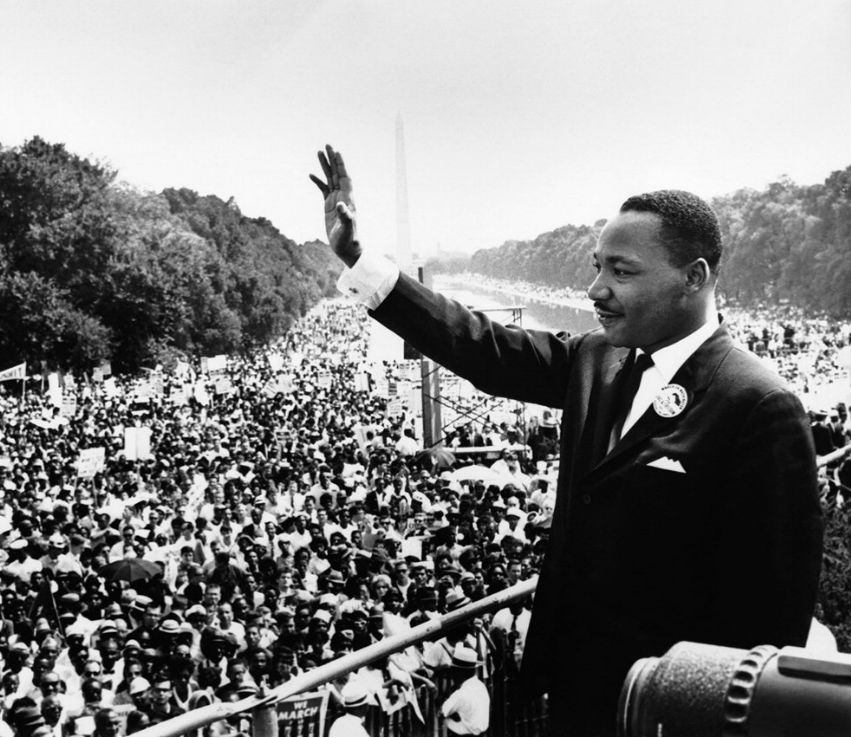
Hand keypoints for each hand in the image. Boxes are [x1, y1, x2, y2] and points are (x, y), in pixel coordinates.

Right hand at [309, 144, 361, 267]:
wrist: (347, 248)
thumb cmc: (349, 239)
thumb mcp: (346, 228)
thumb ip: (345, 216)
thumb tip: (340, 205)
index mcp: (348, 199)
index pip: (344, 177)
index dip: (341, 165)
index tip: (336, 152)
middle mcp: (343, 197)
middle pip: (337, 174)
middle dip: (332, 160)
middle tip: (327, 145)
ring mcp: (336, 200)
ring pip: (330, 179)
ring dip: (325, 166)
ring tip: (319, 152)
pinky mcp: (329, 206)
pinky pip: (323, 190)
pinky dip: (318, 181)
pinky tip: (311, 175)